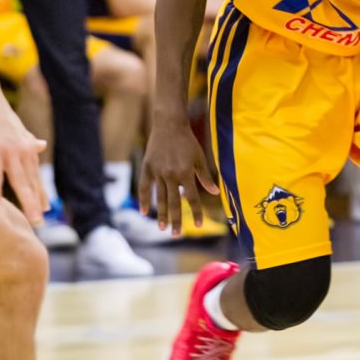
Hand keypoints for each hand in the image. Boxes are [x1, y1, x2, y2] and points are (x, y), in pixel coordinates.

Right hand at [0, 87, 46, 224]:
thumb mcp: (18, 130)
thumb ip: (29, 141)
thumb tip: (41, 145)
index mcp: (27, 149)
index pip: (35, 176)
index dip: (41, 193)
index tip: (47, 209)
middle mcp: (23, 152)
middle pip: (31, 182)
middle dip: (36, 203)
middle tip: (40, 222)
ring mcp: (9, 152)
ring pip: (20, 181)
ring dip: (27, 200)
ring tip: (33, 218)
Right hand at [139, 115, 218, 234]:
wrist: (169, 124)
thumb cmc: (187, 141)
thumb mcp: (199, 158)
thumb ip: (205, 177)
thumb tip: (216, 192)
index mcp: (186, 173)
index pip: (192, 198)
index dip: (195, 212)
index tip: (198, 225)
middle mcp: (172, 175)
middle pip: (174, 202)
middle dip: (176, 220)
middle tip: (176, 234)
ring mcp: (158, 172)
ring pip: (160, 198)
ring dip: (161, 214)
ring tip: (162, 228)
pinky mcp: (147, 168)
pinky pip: (145, 187)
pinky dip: (144, 199)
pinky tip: (144, 211)